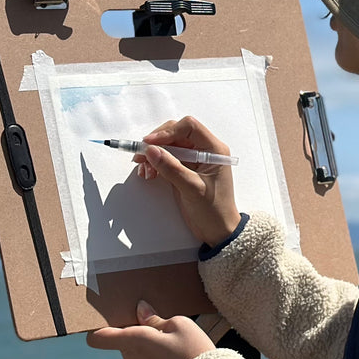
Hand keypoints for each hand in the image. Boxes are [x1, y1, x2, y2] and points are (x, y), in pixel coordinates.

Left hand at [86, 301, 215, 358]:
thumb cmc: (193, 351)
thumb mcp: (179, 324)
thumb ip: (154, 318)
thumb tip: (140, 310)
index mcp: (132, 341)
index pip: (98, 337)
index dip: (98, 326)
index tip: (110, 317)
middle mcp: (130, 358)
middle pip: (120, 339)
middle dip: (133, 329)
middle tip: (156, 321)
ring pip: (133, 350)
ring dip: (144, 343)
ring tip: (169, 339)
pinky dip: (152, 354)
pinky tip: (172, 353)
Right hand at [133, 116, 240, 246]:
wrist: (218, 231)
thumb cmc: (214, 211)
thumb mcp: (192, 189)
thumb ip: (172, 168)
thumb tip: (151, 150)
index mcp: (214, 150)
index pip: (189, 127)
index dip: (168, 132)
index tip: (150, 143)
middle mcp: (204, 150)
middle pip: (176, 133)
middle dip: (157, 143)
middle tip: (141, 155)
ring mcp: (193, 160)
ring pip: (168, 146)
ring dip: (153, 154)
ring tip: (143, 169)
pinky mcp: (184, 169)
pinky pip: (166, 158)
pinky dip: (154, 163)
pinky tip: (148, 173)